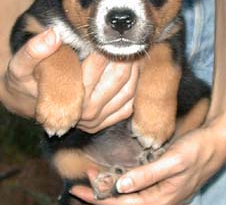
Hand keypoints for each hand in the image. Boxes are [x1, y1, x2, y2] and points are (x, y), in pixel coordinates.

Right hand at [0, 29, 138, 130]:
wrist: (29, 102)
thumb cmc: (26, 80)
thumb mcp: (21, 65)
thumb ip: (34, 50)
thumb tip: (54, 35)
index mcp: (69, 96)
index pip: (97, 64)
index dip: (108, 46)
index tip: (112, 33)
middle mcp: (86, 112)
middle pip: (118, 77)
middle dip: (125, 56)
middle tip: (127, 39)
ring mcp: (96, 121)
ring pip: (128, 90)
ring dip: (135, 69)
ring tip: (132, 50)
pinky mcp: (103, 123)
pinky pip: (129, 106)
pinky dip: (136, 87)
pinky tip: (135, 71)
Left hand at [71, 117, 225, 204]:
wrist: (213, 144)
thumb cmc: (196, 151)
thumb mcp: (173, 161)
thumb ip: (147, 175)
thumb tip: (120, 186)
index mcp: (161, 198)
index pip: (123, 204)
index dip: (99, 199)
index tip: (79, 189)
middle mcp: (158, 199)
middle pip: (122, 203)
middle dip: (99, 195)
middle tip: (78, 185)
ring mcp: (159, 191)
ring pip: (127, 195)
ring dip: (109, 188)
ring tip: (91, 177)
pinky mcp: (160, 182)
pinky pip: (135, 187)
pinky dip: (120, 181)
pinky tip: (112, 175)